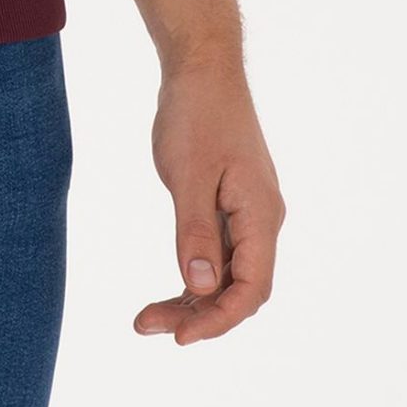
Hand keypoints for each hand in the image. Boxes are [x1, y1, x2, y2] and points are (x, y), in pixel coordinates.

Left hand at [133, 53, 283, 344]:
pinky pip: (218, 253)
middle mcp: (262, 220)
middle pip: (239, 288)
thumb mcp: (188, 174)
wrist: (203, 67)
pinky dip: (193, 273)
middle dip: (197, 315)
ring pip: (226, 274)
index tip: (179, 338)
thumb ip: (194, 232)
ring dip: (191, 299)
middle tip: (145, 325)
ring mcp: (247, 213)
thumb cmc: (197, 113)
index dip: (218, 320)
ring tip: (145, 318)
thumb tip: (198, 286)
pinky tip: (168, 288)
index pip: (252, 288)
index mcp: (261, 215)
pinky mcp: (229, 205)